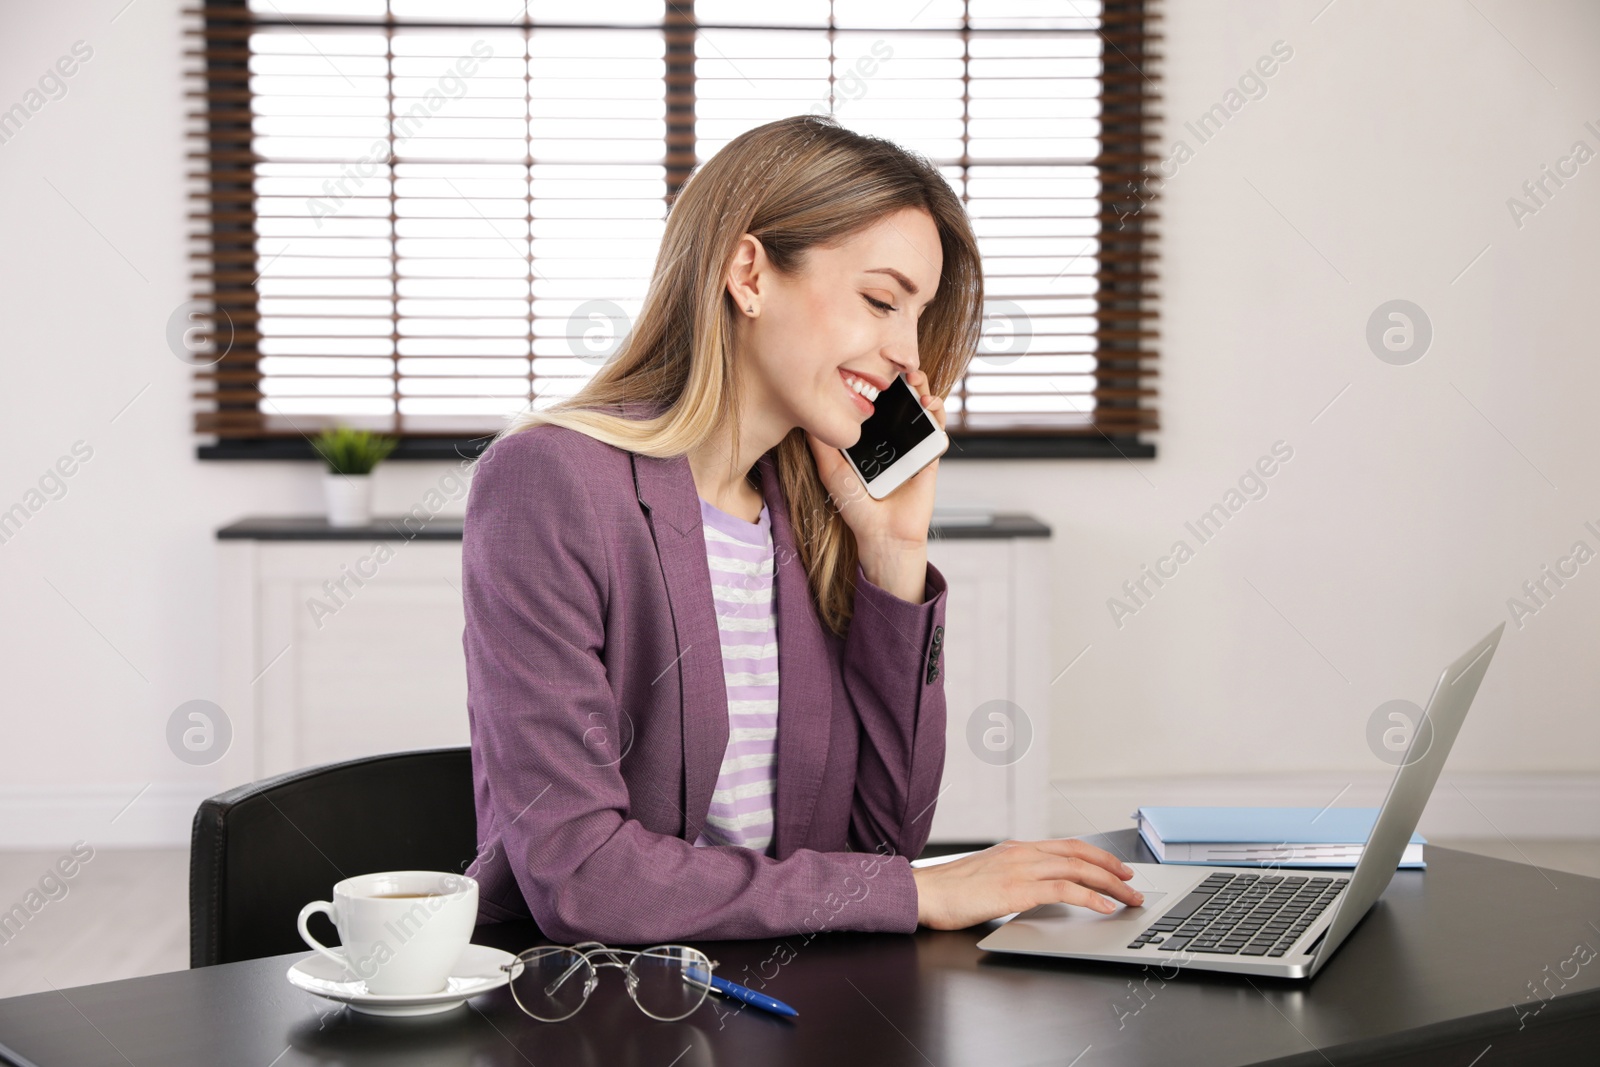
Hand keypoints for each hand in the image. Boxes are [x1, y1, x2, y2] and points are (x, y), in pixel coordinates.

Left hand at [804, 369, 946, 600]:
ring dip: (924, 389)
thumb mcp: (831, 470)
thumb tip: (805, 413)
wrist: (881, 533)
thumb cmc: (855, 506)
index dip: (878, 382)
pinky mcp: (929, 456)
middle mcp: (892, 438)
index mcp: (871, 437)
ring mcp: (912, 445)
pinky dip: (938, 414)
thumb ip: (821, 443)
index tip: (874, 364)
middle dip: (904, 378)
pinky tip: (929, 405)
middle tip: (900, 367)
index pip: (877, 401)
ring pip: (922, 409)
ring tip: (916, 380)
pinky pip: (938, 431)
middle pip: (902, 399)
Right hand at [911, 838, 1145, 929]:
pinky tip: (1104, 907)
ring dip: (1110, 885)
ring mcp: (1021, 868)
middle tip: (1133, 884)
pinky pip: (1064, 889)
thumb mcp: (989, 876)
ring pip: (1078, 870)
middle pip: (1080, 855)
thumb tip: (1036, 890)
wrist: (924, 893)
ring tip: (1128, 898)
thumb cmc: (949, 890)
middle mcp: (1023, 853)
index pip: (1068, 846)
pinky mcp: (1017, 889)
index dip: (1097, 855)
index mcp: (1017, 848)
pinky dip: (1089, 897)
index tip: (1116, 868)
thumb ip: (1014, 877)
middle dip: (1112, 870)